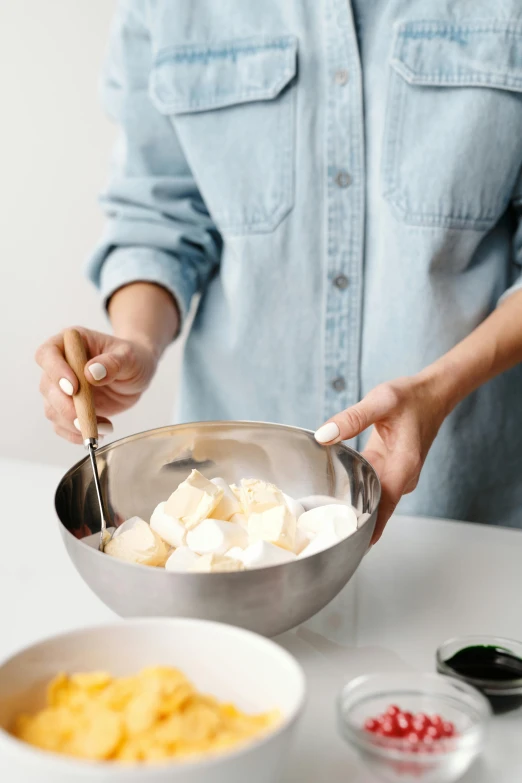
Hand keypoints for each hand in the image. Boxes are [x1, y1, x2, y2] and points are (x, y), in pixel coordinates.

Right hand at [36, 327, 158, 443]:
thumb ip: (113, 363)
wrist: (137, 374)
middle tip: (86, 418)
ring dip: (73, 423)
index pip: (47, 354)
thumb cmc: (132, 358)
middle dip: (65, 406)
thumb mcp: (130, 357)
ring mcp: (61, 388)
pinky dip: (77, 433)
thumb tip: (91, 373)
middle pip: (47, 387)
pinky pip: (61, 425)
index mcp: (70, 343)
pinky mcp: (68, 408)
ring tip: (104, 426)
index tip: (74, 388)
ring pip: (52, 409)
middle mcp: (60, 365)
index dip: (55, 371)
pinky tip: (100, 430)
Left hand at [314, 376, 448, 543]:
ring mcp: (396, 474)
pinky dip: (353, 487)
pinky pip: (369, 484)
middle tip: (321, 529)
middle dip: (353, 518)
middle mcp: (402, 476)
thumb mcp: (380, 401)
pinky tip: (332, 489)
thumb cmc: (411, 397)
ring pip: (372, 496)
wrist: (433, 393)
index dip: (368, 528)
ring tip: (321, 514)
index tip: (350, 544)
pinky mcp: (388, 468)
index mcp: (403, 465)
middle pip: (376, 507)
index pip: (385, 505)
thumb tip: (323, 435)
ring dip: (351, 503)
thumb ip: (352, 418)